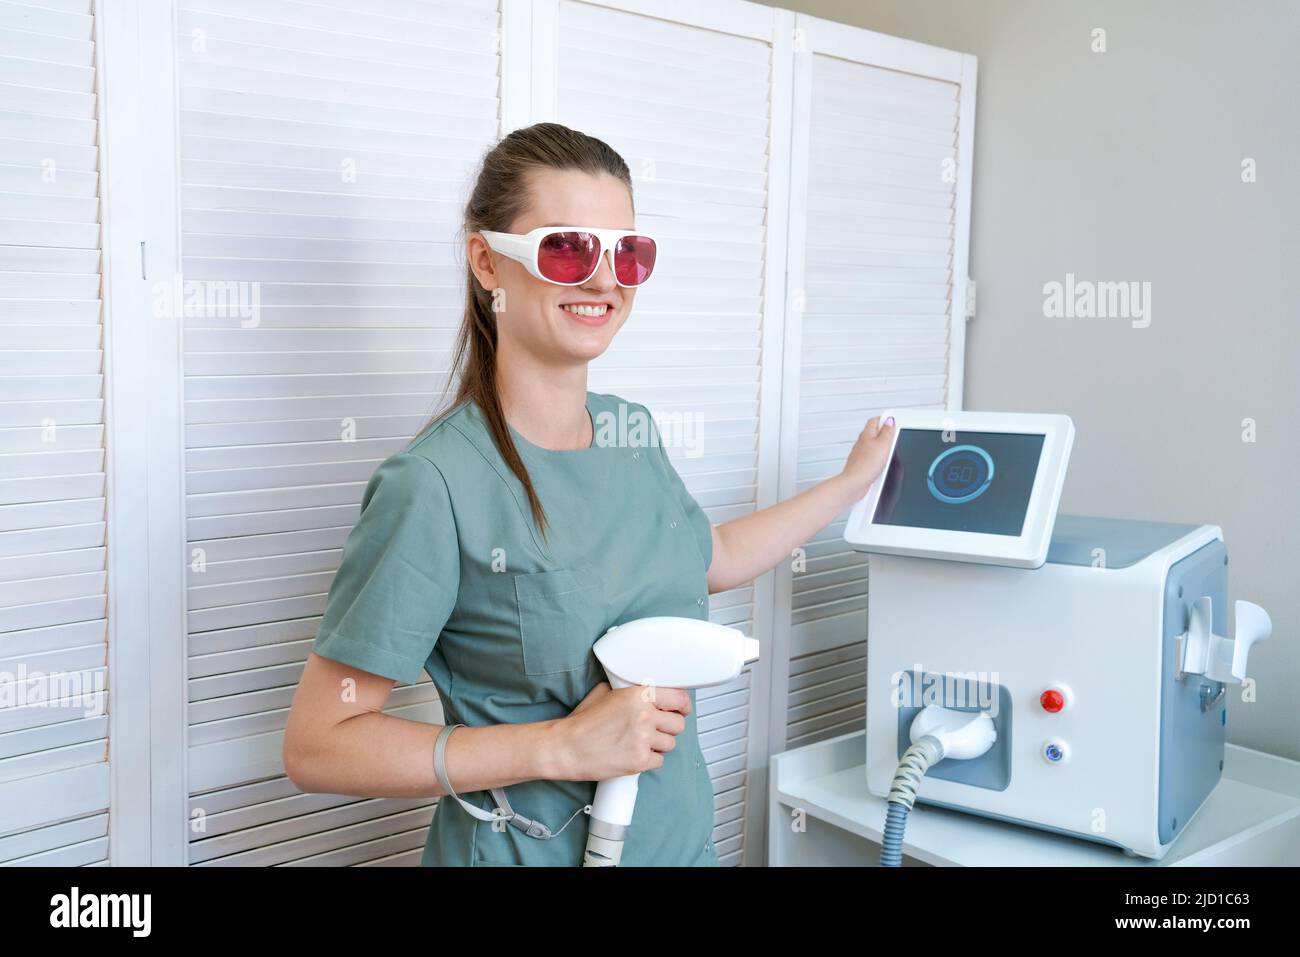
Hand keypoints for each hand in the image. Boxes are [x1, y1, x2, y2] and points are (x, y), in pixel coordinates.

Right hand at [551, 681, 690, 780]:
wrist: (566, 748)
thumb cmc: (581, 723)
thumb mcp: (604, 693)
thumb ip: (628, 691)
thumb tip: (643, 690)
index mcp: (638, 695)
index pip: (679, 699)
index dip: (682, 706)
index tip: (681, 709)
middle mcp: (644, 716)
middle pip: (678, 723)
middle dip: (669, 727)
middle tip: (656, 728)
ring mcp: (643, 740)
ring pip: (670, 744)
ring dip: (659, 744)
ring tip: (640, 742)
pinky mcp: (640, 761)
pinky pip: (659, 761)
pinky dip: (650, 760)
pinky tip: (635, 754)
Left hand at [839, 415, 896, 502]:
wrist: (855, 483)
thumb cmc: (866, 464)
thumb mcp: (883, 444)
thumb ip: (887, 432)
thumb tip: (890, 420)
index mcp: (866, 434)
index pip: (874, 420)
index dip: (884, 419)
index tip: (893, 420)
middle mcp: (861, 443)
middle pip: (873, 433)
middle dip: (884, 433)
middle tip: (893, 434)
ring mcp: (860, 455)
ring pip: (872, 447)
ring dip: (881, 447)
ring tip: (890, 449)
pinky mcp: (862, 466)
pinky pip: (871, 459)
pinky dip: (878, 459)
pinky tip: (883, 464)